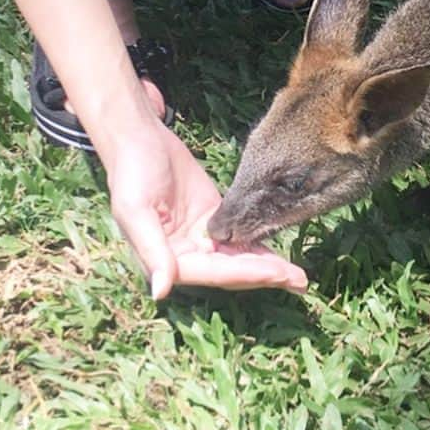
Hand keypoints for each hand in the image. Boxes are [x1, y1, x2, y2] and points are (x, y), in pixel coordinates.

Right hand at [105, 123, 307, 299]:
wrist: (139, 139)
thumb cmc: (130, 172)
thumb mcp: (135, 210)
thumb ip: (151, 251)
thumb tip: (161, 291)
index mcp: (166, 259)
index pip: (213, 272)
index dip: (245, 274)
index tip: (276, 274)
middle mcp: (185, 255)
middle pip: (230, 271)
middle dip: (264, 275)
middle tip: (298, 280)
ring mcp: (200, 238)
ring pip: (238, 258)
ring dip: (267, 268)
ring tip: (298, 277)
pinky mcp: (212, 218)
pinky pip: (239, 238)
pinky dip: (259, 247)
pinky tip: (282, 256)